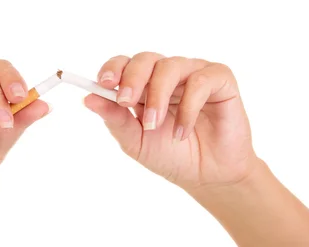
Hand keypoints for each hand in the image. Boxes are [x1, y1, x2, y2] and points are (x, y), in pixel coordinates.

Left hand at [84, 52, 255, 188]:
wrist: (208, 176)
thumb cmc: (172, 156)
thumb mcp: (135, 141)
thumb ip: (115, 120)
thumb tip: (88, 99)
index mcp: (145, 86)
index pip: (125, 64)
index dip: (113, 68)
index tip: (104, 83)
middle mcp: (168, 75)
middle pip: (146, 59)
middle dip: (132, 79)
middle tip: (125, 101)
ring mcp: (194, 75)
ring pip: (170, 67)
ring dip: (158, 97)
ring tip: (154, 125)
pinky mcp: (220, 81)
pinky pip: (200, 81)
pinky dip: (188, 107)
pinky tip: (182, 132)